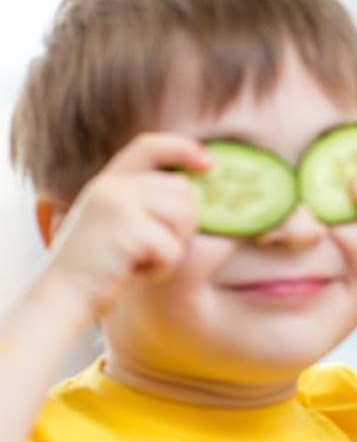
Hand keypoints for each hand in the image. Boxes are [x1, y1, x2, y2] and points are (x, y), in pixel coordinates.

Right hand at [41, 133, 207, 322]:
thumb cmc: (100, 267)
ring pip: (184, 217)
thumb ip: (146, 201)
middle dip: (183, 225)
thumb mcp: (117, 223)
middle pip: (183, 191)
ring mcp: (118, 203)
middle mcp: (111, 185)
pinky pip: (173, 248)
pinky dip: (163, 268)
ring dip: (174, 248)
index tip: (208, 163)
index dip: (183, 149)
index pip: (150, 146)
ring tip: (141, 259)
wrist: (62, 296)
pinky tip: (134, 271)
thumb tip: (198, 192)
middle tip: (151, 249)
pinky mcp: (127, 228)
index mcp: (108, 181)